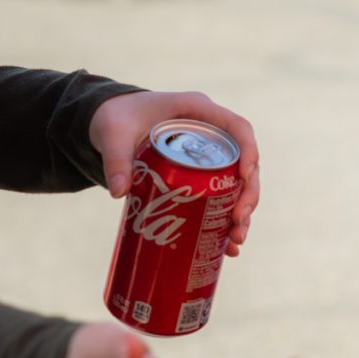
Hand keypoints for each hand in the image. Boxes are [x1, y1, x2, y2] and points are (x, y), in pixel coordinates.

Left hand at [90, 89, 260, 253]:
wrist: (109, 122)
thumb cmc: (115, 118)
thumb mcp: (113, 134)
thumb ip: (115, 159)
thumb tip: (120, 193)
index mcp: (198, 110)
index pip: (237, 127)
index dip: (248, 151)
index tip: (245, 177)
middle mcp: (210, 132)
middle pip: (243, 162)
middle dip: (247, 194)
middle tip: (238, 221)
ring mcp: (207, 155)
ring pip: (236, 184)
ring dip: (241, 213)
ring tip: (235, 241)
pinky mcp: (199, 175)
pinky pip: (220, 196)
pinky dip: (224, 221)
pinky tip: (227, 247)